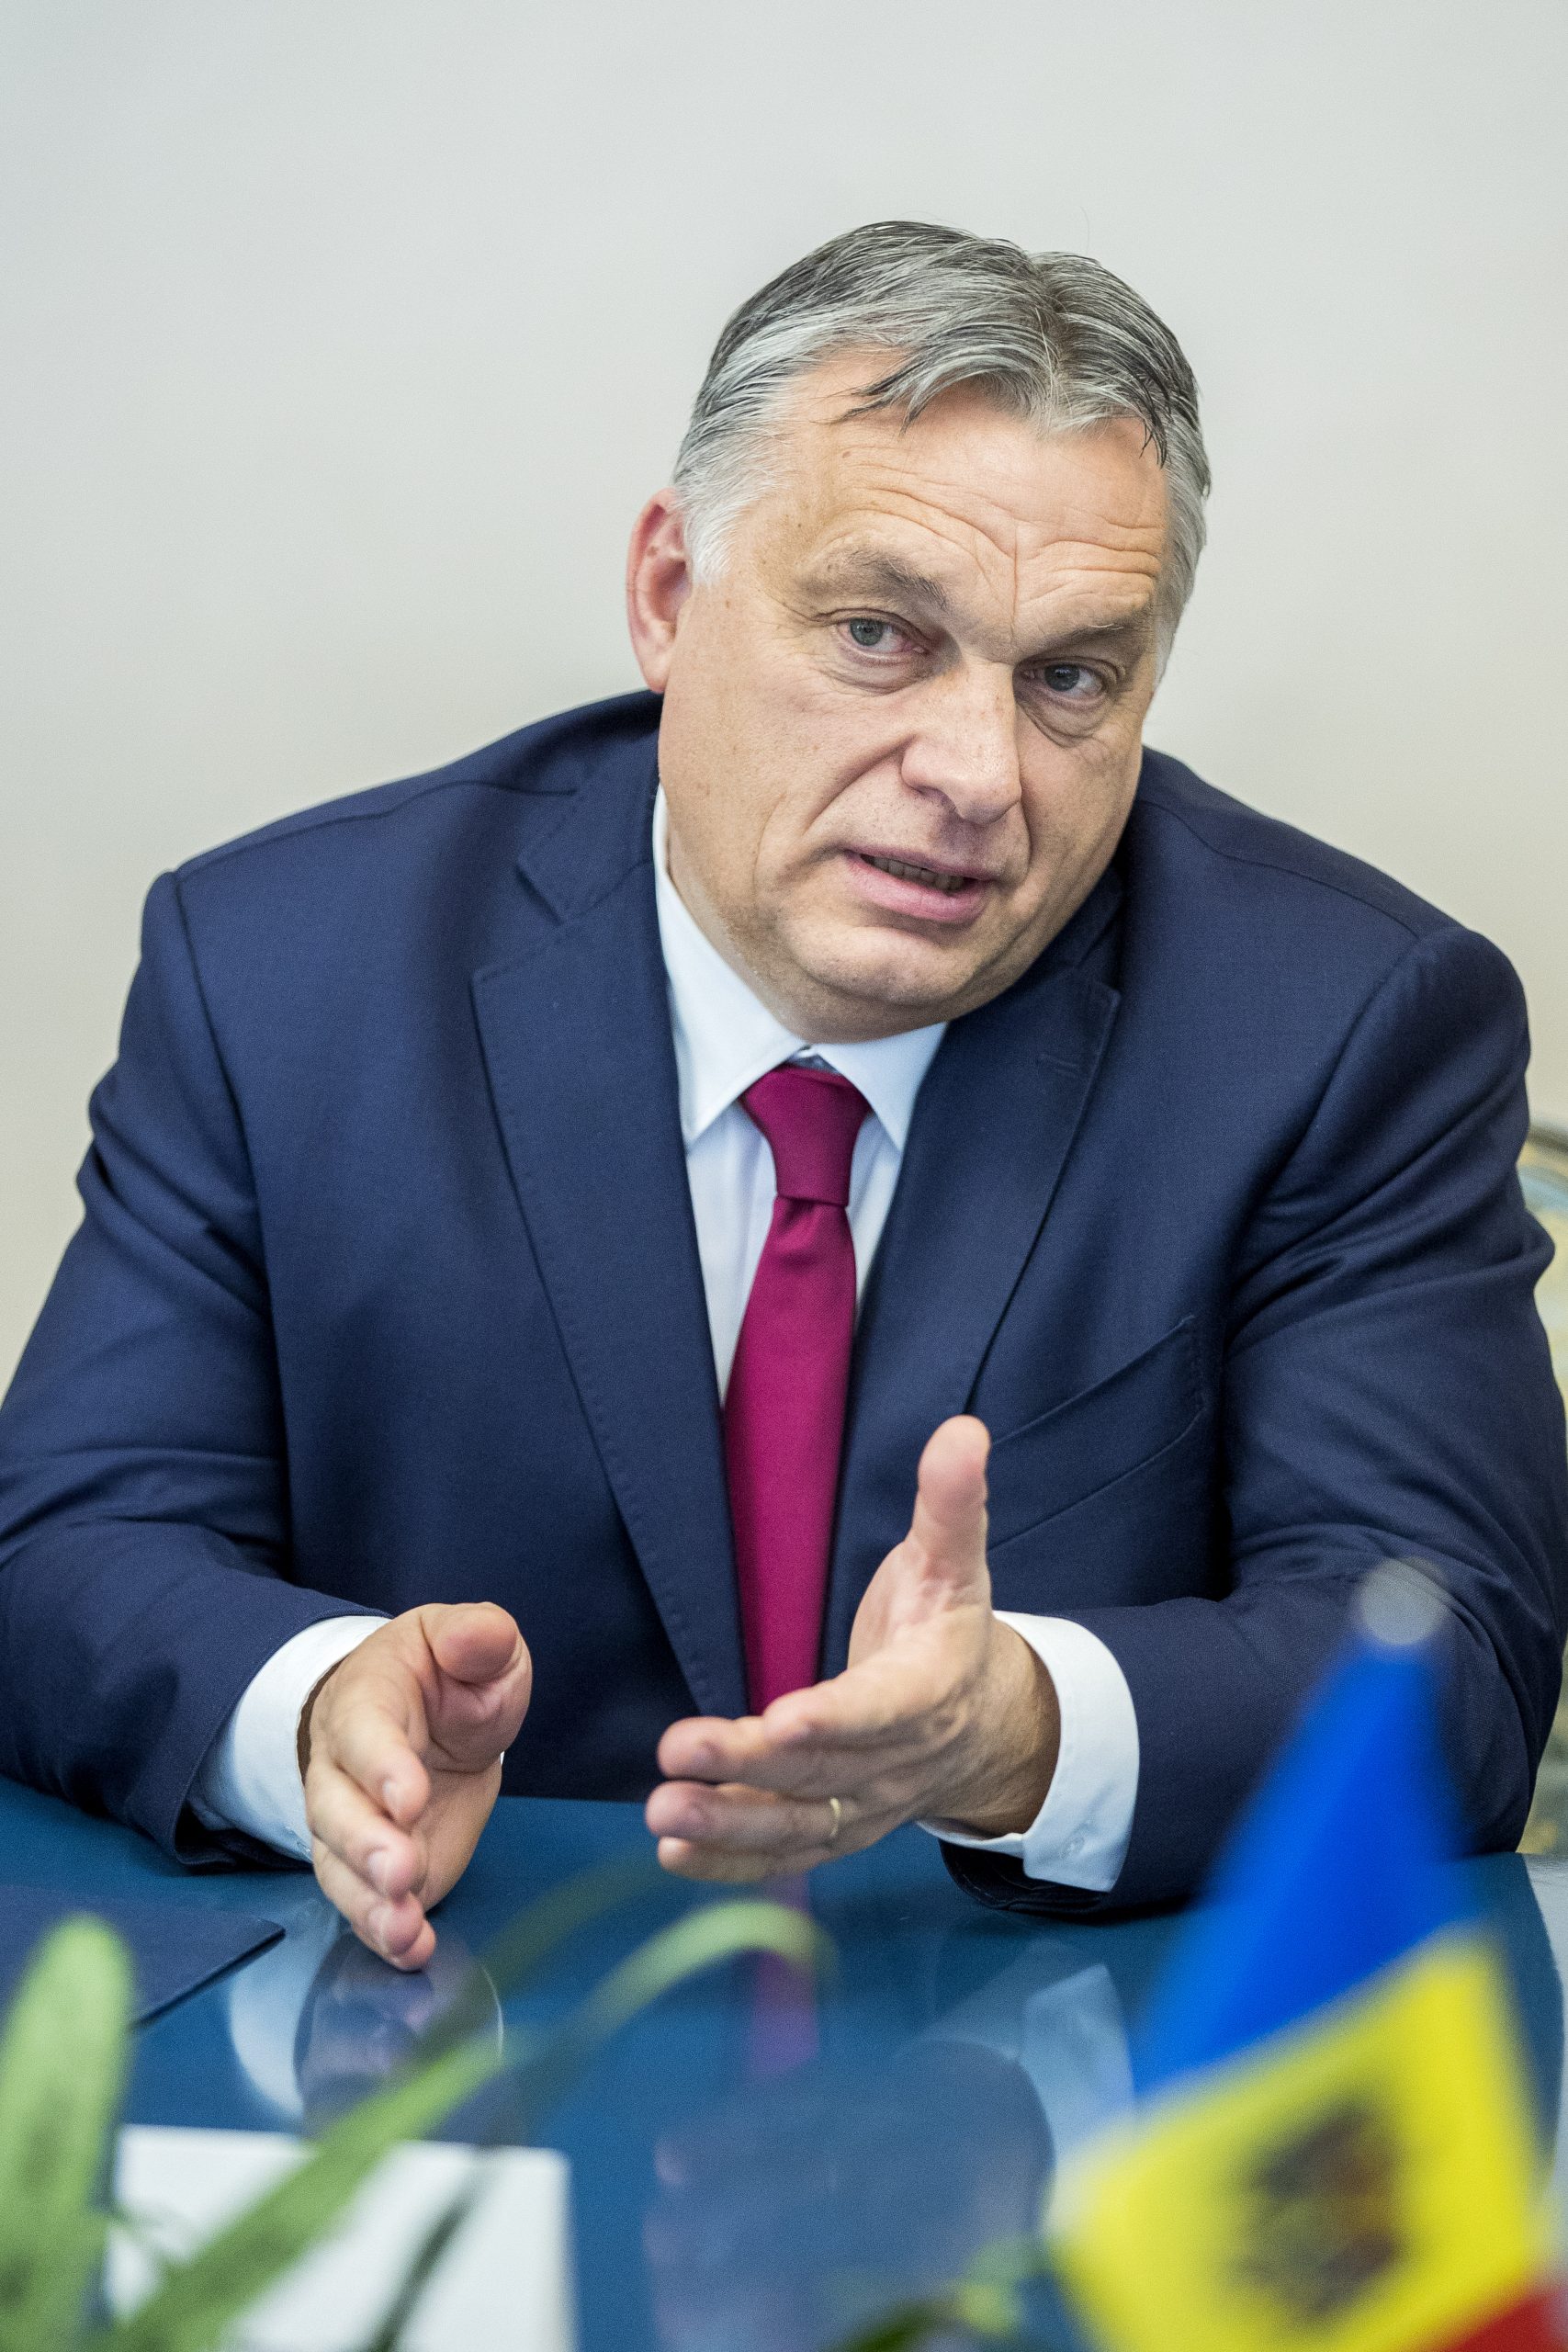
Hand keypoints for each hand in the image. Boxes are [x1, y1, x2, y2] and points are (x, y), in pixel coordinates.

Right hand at [301, 1602, 531, 1969]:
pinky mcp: (375, 1872)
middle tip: (401, 1871)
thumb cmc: (447, 1676)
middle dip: (366, 1844)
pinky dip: (386, 1933)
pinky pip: (367, 1906)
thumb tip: (481, 1634)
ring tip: (403, 1929)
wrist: (430, 1717)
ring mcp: (354, 1827)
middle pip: (337, 1811)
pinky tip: (413, 1950)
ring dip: (370, 1903)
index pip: (363, 1733)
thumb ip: (476, 1637)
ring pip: (341, 1869)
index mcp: (365, 1701)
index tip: (409, 1798)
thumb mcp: (470, 1641)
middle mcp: (342, 1770)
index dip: (381, 1766)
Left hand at [647, 1417, 1060, 1880]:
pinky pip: (785, 1853)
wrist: (984, 1720)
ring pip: (797, 1824)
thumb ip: (951, 1502)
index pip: (883, 1711)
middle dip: (749, 1765)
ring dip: (728, 1824)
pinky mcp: (835, 1829)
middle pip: (822, 1771)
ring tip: (662, 1813)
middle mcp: (897, 1760)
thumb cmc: (946, 1625)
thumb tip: (964, 1430)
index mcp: (928, 1689)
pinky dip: (731, 1863)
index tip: (783, 1719)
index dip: (837, 1718)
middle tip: (676, 1751)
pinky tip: (674, 1854)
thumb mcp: (955, 1560)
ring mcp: (865, 1804)